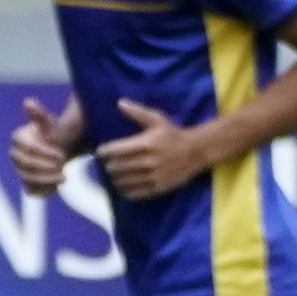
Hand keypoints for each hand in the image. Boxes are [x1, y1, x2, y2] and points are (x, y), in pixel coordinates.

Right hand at [10, 96, 86, 194]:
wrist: (57, 149)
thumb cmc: (52, 133)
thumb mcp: (50, 123)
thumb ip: (40, 115)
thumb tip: (28, 102)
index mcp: (18, 138)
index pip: (28, 148)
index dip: (45, 153)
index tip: (61, 154)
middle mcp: (15, 155)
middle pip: (26, 165)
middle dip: (46, 166)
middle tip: (63, 164)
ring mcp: (20, 170)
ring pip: (28, 179)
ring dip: (47, 180)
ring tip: (64, 177)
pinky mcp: (27, 184)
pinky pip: (32, 191)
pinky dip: (44, 190)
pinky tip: (58, 186)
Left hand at [90, 99, 215, 201]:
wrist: (196, 151)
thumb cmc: (173, 134)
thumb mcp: (157, 119)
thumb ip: (137, 112)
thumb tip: (119, 103)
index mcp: (146, 143)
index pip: (117, 150)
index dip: (104, 152)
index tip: (100, 152)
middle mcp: (148, 161)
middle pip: (118, 167)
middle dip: (109, 166)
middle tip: (106, 164)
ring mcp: (154, 176)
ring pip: (125, 181)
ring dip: (115, 179)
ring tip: (114, 175)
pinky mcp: (159, 187)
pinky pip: (136, 193)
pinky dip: (126, 191)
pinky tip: (123, 187)